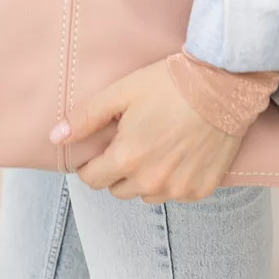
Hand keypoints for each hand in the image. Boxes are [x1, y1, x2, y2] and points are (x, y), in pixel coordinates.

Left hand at [49, 57, 254, 203]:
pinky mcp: (202, 190)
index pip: (92, 179)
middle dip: (117, 169)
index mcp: (127, 158)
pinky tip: (179, 152)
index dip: (91, 163)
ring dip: (144, 177)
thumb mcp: (122, 92)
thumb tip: (56, 137)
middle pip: (118, 188)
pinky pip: (175, 193)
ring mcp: (178, 189)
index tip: (100, 148)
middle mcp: (151, 182)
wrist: (222, 86)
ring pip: (146, 194)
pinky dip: (172, 179)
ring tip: (156, 145)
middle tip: (130, 140)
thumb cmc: (170, 84)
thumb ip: (86, 117)